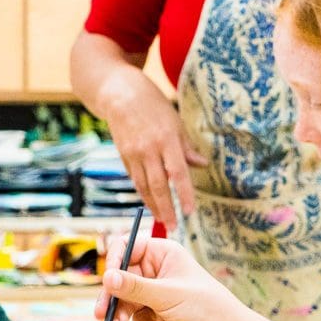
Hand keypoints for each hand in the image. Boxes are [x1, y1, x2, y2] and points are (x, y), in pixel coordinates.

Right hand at [98, 69, 204, 225]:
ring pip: (143, 186)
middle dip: (166, 209)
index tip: (190, 211)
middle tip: (174, 227)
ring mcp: (133, 153)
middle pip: (158, 186)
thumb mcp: (175, 121)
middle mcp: (148, 148)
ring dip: (153, 206)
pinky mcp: (123, 155)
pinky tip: (150, 202)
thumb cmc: (153, 104)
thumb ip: (186, 146)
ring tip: (163, 220)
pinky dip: (143, 193)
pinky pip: (135, 179)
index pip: (178, 173)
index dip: (184, 194)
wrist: (119, 93)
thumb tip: (202, 165)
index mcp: (166, 139)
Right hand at [98, 234, 255, 320]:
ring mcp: (155, 293)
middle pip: (121, 278)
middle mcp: (156, 270)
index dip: (114, 263)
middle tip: (101, 315)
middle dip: (112, 298)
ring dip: (123, 317)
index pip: (127, 248)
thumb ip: (134, 288)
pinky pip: (137, 318)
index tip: (107, 281)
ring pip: (125, 301)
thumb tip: (106, 277)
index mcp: (162, 253)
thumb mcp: (166, 295)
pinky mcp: (156, 314)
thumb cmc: (205, 307)